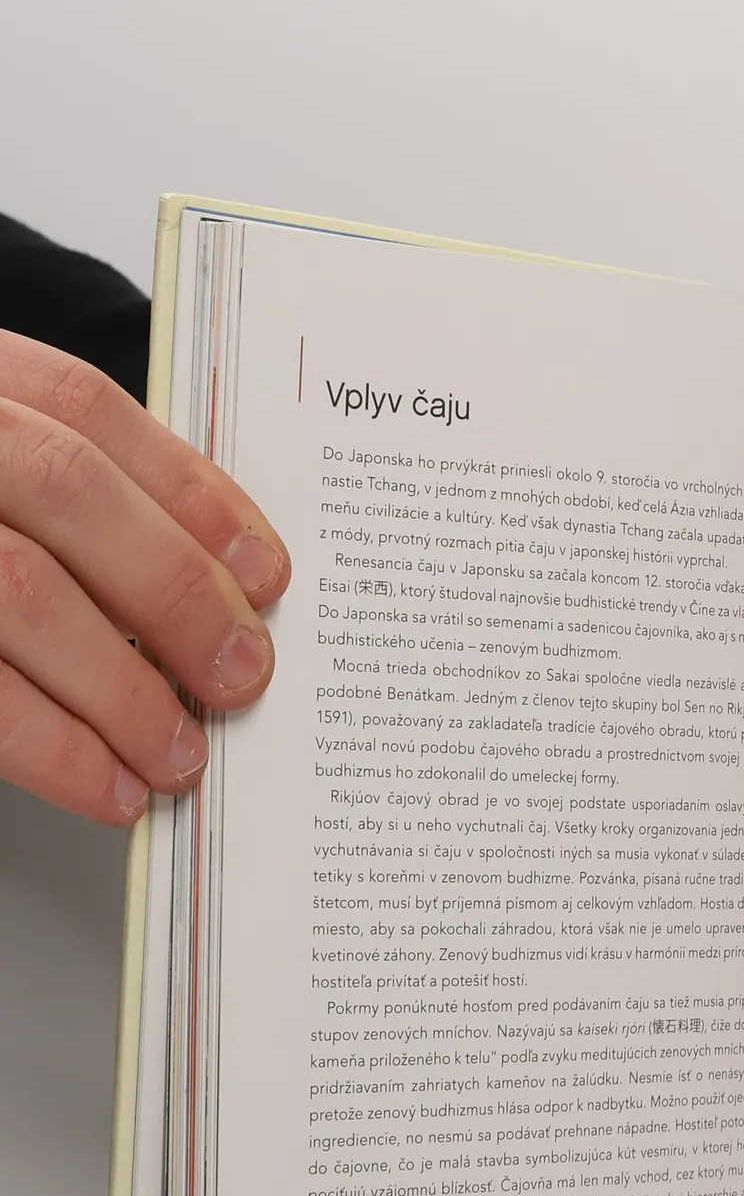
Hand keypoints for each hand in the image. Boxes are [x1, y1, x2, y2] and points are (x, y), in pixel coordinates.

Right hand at [0, 328, 286, 825]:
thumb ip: (59, 492)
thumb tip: (212, 586)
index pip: (82, 410)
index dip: (190, 495)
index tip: (266, 573)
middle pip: (62, 492)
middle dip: (174, 594)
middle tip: (241, 676)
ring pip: (14, 589)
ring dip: (119, 688)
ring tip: (180, 754)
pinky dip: (51, 746)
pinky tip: (106, 785)